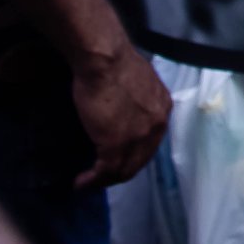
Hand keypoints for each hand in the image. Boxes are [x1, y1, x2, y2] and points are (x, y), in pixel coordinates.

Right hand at [69, 46, 169, 189]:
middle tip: (99, 177)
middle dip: (120, 171)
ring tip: (87, 183)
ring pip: (124, 170)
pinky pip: (106, 171)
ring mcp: (140, 137)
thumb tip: (127, 110)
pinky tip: (80, 183)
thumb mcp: (138, 83)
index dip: (133, 155)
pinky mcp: (117, 145)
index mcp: (163, 109)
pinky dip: (92, 181)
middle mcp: (157, 125)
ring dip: (104, 181)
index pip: (151, 142)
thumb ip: (138, 101)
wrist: (105, 61)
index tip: (115, 160)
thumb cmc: (114, 64)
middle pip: (140, 160)